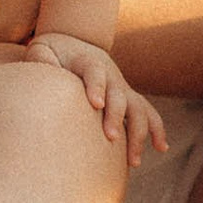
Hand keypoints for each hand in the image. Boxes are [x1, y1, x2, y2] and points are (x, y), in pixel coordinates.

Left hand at [25, 32, 169, 166]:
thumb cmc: (53, 51)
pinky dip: (157, 129)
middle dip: (117, 117)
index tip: (96, 104)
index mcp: (88, 62)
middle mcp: (110, 75)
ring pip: (138, 108)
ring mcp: (122, 87)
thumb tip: (45, 75)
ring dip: (139, 133)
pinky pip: (147, 112)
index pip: (94, 72)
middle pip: (119, 95)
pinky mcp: (127, 97)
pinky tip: (161, 148)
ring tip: (134, 161)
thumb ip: (41, 60)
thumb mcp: (42, 49)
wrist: (75, 41)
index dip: (96, 87)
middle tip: (111, 138)